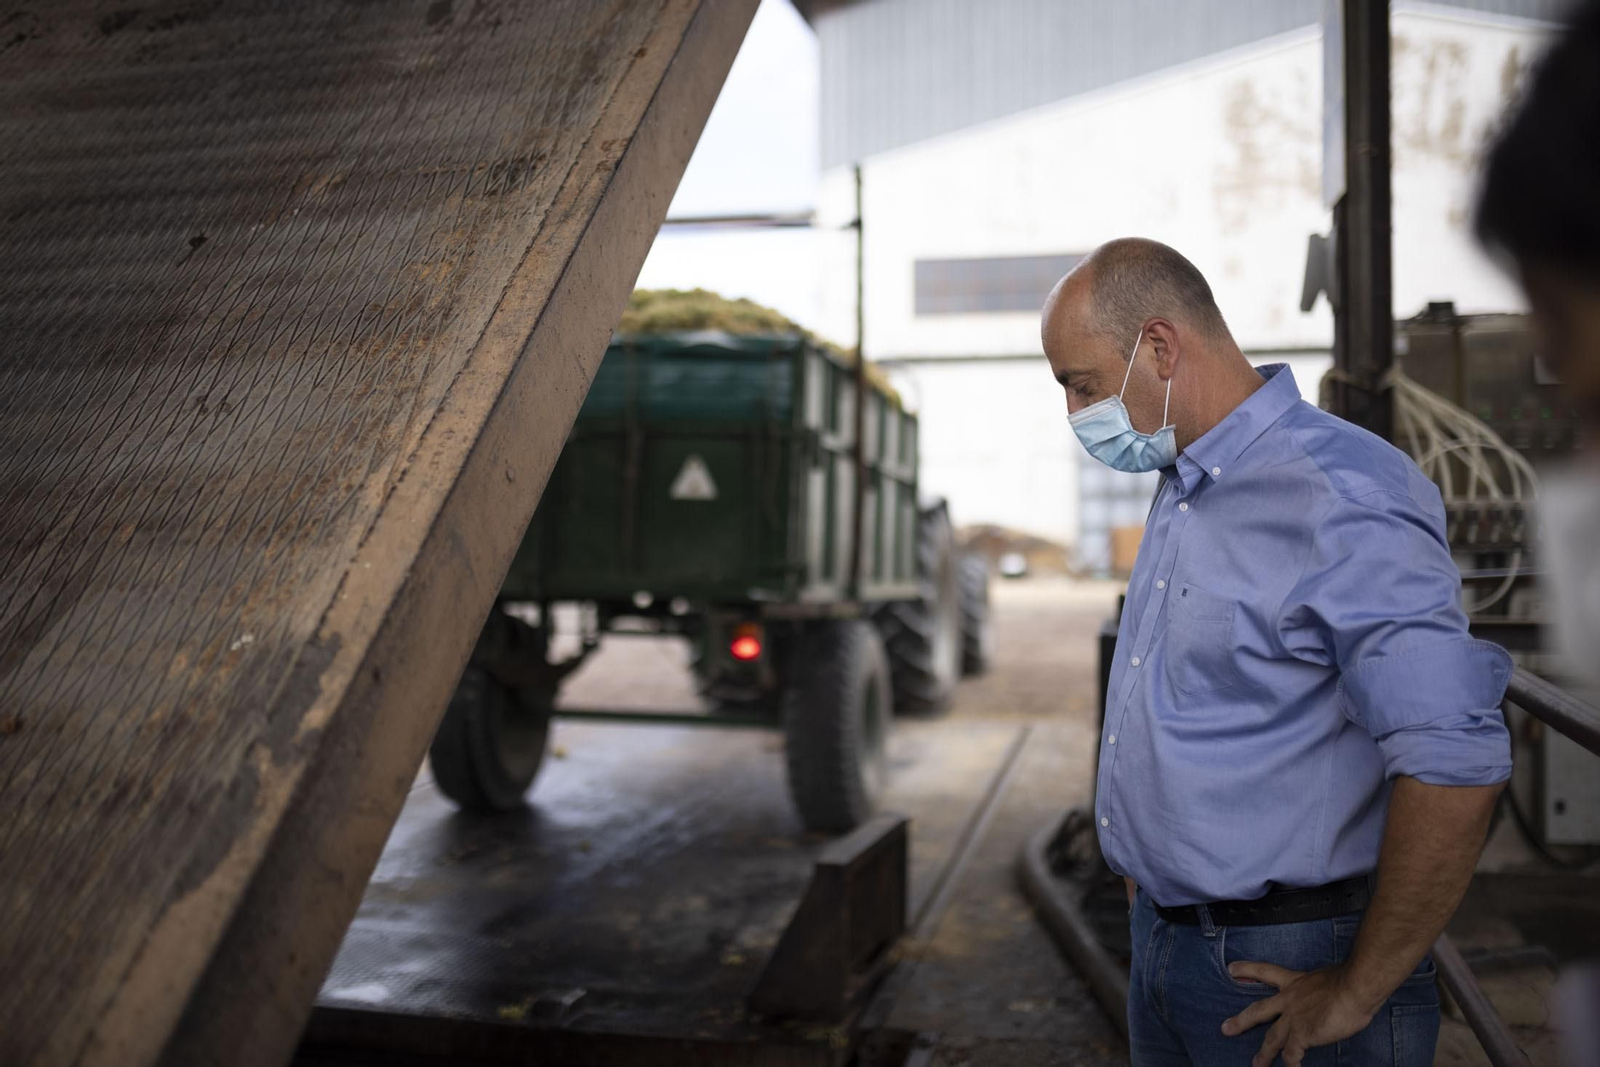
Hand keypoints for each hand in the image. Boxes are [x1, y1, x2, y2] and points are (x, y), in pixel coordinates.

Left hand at [1219, 960, 1378, 1066]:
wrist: (1354, 989)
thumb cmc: (1347, 980)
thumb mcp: (1325, 977)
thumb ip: (1317, 988)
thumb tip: (1324, 994)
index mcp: (1294, 981)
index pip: (1265, 971)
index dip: (1247, 970)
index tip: (1230, 969)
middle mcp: (1288, 999)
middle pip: (1258, 1011)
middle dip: (1241, 1021)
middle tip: (1225, 1029)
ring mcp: (1293, 1018)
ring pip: (1272, 1039)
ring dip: (1264, 1054)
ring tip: (1256, 1065)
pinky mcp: (1302, 1035)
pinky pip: (1292, 1054)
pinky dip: (1292, 1064)